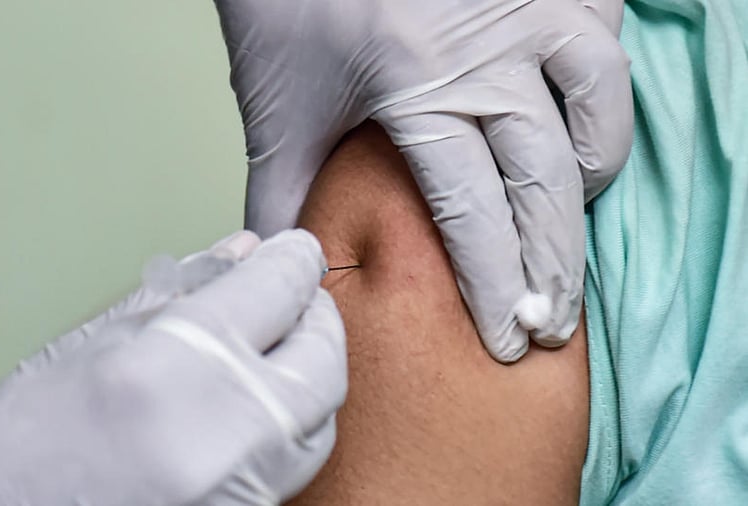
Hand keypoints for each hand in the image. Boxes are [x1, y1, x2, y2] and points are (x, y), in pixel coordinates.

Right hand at [0, 229, 346, 505]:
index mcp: (173, 367)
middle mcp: (222, 433)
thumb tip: (239, 255)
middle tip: (290, 295)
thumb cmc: (8, 454)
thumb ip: (174, 297)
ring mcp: (242, 488)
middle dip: (316, 313)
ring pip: (320, 413)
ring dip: (310, 367)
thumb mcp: (81, 348)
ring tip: (272, 344)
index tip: (292, 249)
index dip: (293, 258)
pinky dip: (289, 418)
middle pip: (323, 355)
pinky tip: (253, 397)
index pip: (278, 289)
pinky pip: (294, 459)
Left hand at [216, 0, 632, 361]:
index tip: (508, 336)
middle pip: (546, 174)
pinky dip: (598, 83)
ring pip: (596, 94)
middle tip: (551, 317)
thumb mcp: (278, 104)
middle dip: (555, 261)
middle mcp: (488, 40)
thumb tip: (284, 266)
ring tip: (567, 211)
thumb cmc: (284, 1)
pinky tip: (574, 118)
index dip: (497, 285)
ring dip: (590, 164)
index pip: (477, 209)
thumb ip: (282, 193)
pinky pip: (603, 27)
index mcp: (418, 80)